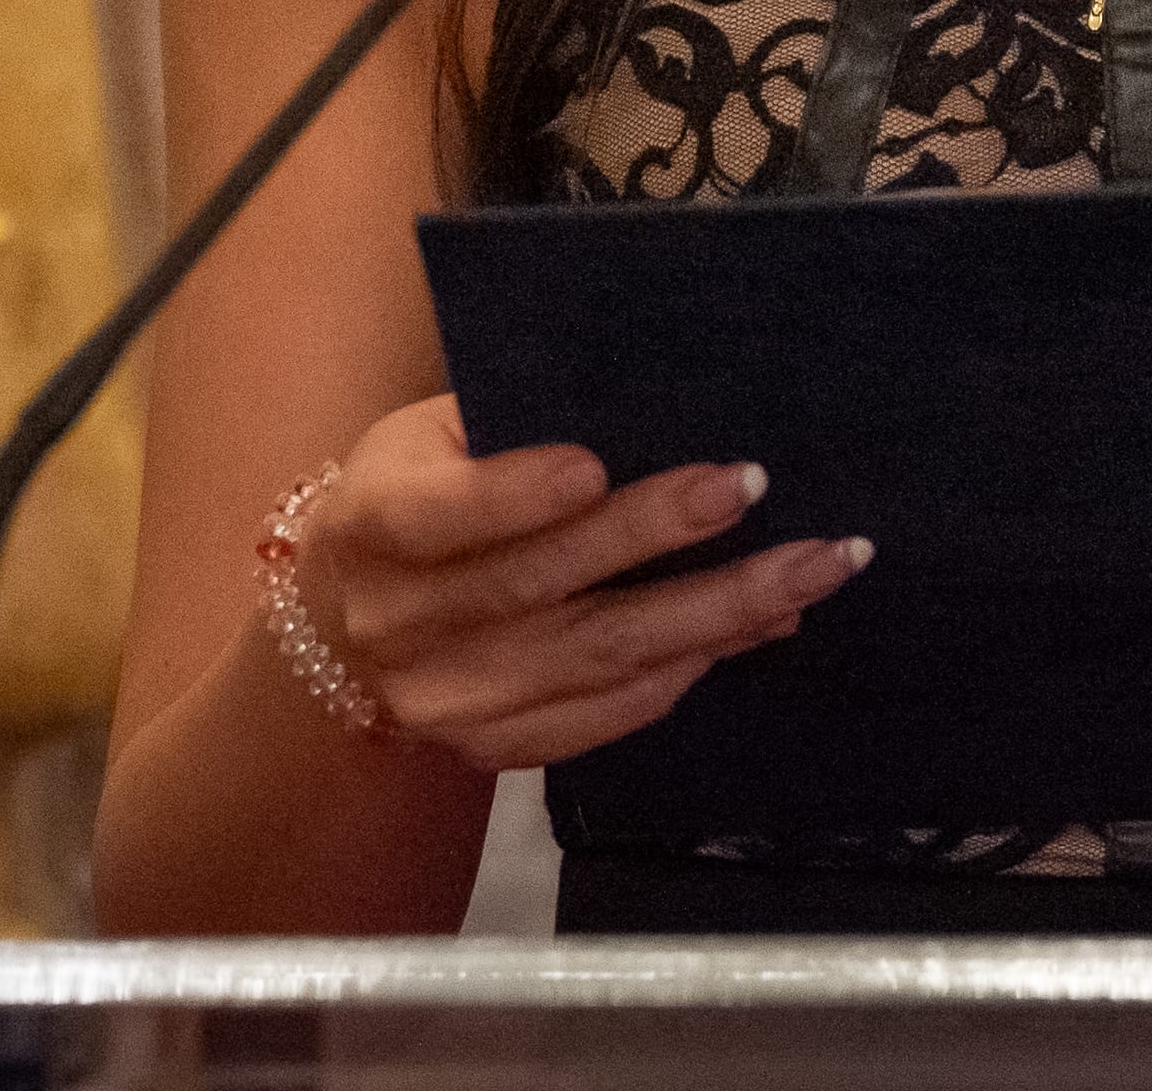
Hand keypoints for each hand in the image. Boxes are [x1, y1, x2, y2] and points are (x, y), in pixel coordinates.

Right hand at [302, 394, 872, 771]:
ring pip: (599, 658)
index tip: (595, 465)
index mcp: (372, 527)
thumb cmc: (406, 490)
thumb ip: (511, 422)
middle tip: (753, 485)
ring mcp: (452, 701)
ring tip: (813, 567)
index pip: (440, 516)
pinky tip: (763, 624)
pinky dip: (693, 666)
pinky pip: (610, 714)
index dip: (515, 495)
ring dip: (718, 612)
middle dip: (656, 536)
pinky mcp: (497, 746)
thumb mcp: (424, 435)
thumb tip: (652, 405)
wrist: (338, 620)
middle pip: (542, 587)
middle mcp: (404, 627)